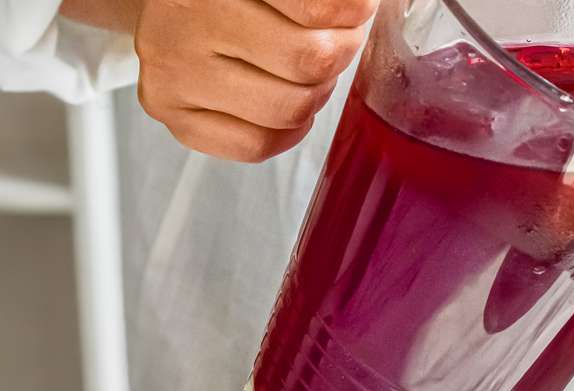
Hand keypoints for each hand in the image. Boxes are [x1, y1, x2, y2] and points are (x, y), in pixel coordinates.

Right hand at [127, 0, 376, 161]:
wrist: (163, 11)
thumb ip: (313, 0)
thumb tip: (362, 7)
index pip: (314, 8)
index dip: (352, 10)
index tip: (358, 9)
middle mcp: (184, 23)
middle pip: (310, 60)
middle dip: (340, 51)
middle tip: (339, 39)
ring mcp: (176, 75)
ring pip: (290, 109)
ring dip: (318, 92)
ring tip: (310, 69)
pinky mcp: (176, 118)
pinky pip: (258, 145)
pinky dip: (289, 131)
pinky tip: (288, 102)